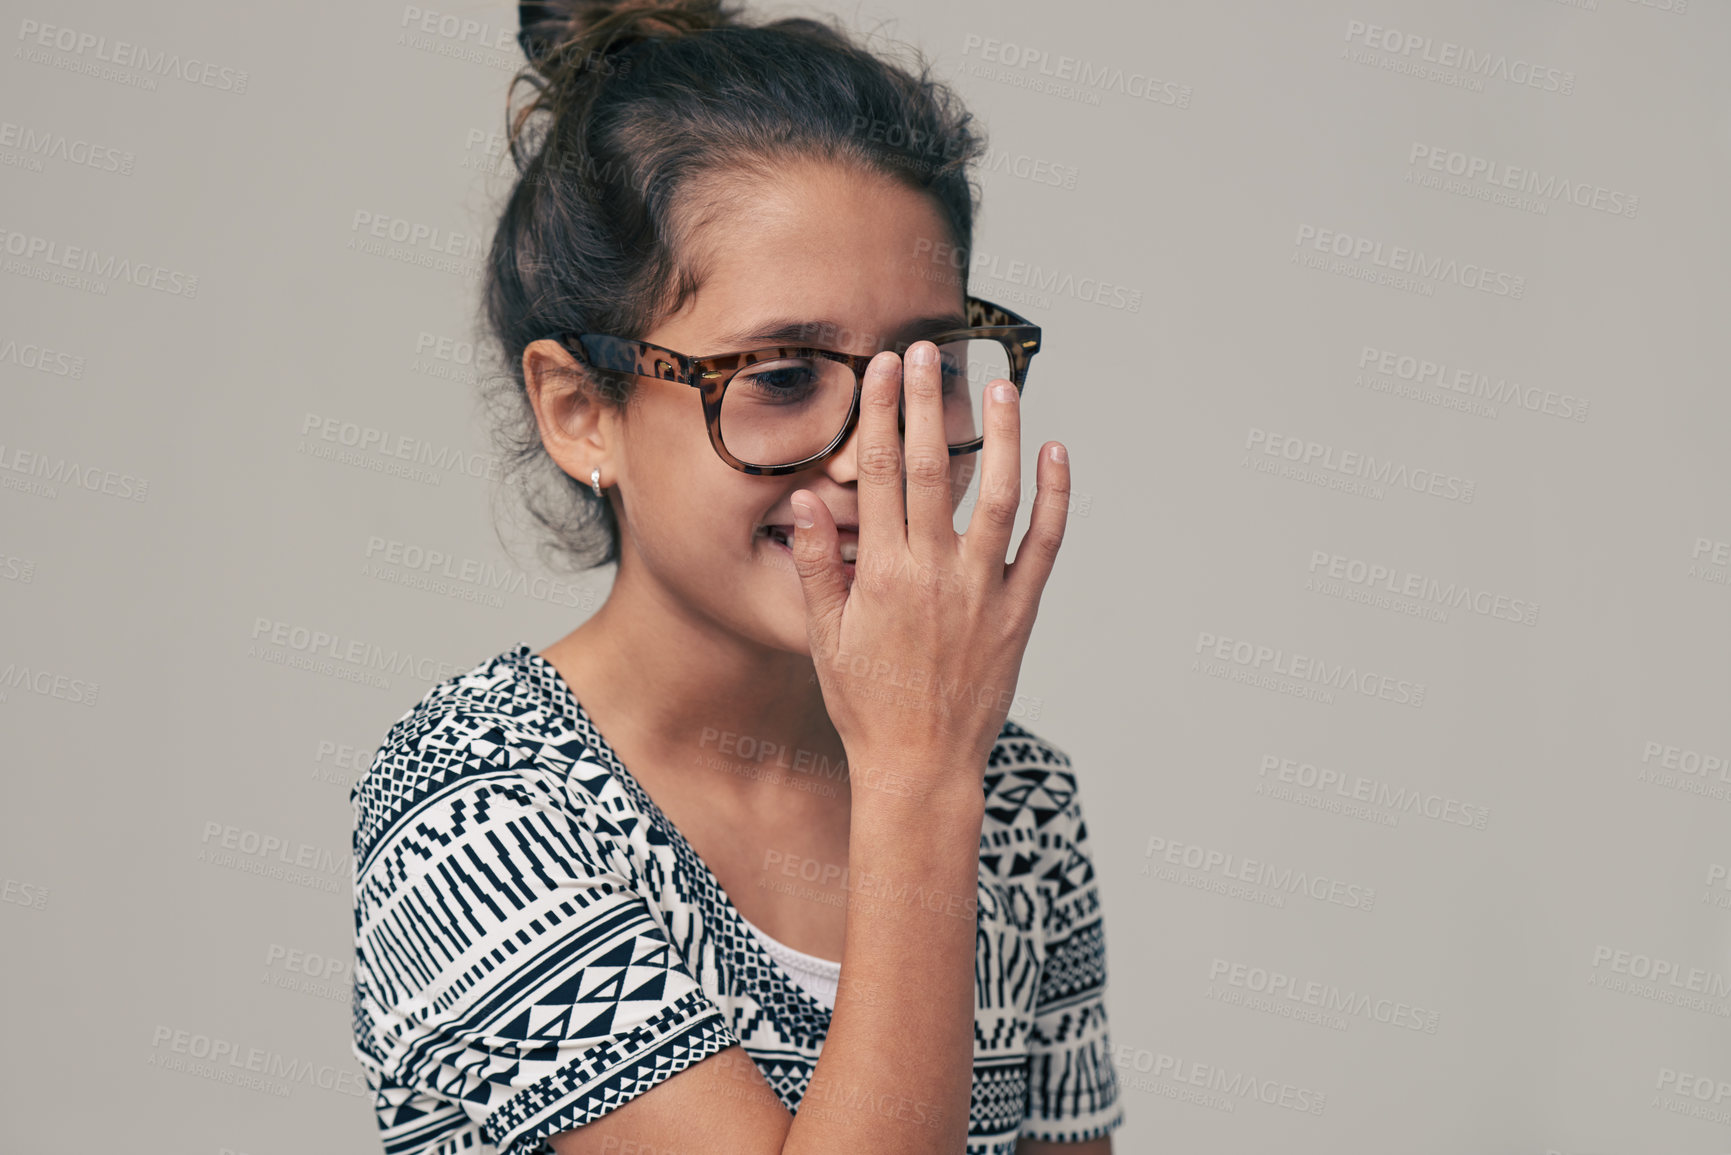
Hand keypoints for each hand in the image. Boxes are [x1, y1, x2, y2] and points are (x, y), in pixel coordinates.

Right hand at [787, 340, 1070, 797]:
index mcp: (880, 573)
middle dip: (926, 404)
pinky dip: (1054, 499)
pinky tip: (1055, 454)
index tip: (883, 369)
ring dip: (1000, 437)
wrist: (920, 765)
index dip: (879, 413)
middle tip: (927, 352)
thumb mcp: (824, 636)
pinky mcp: (1020, 612)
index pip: (876, 473)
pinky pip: (1044, 545)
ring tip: (1002, 388)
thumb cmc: (866, 703)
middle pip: (928, 468)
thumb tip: (806, 497)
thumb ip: (817, 563)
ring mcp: (982, 590)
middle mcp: (933, 572)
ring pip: (996, 495)